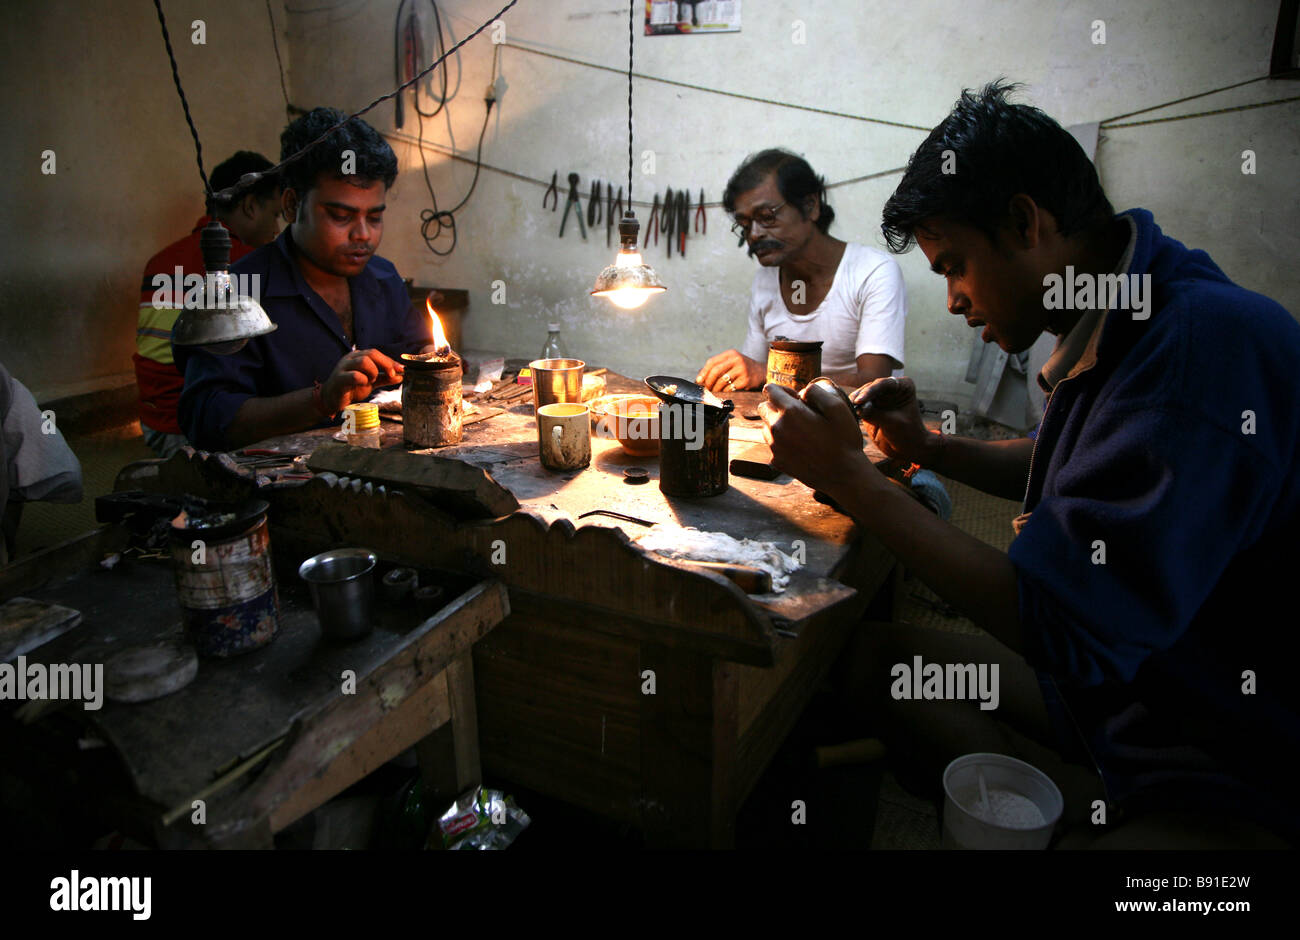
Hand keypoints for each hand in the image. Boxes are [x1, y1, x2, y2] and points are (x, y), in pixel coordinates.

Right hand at [321, 348, 403, 413]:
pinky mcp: (339, 379)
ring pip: (363, 361)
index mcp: (357, 357)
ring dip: (373, 372)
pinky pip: (354, 376)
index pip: (376, 353)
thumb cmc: (351, 388)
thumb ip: (384, 378)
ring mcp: (343, 367)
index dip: (390, 361)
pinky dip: (363, 380)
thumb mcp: (371, 382)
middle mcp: (350, 359)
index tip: (402, 370)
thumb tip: (401, 375)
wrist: (332, 399)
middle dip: (385, 364)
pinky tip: (363, 385)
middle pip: (371, 353)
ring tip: (371, 381)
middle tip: (391, 375)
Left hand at [696, 350, 764, 392]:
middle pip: (716, 371)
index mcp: (731, 354)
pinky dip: (724, 391)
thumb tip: (700, 377)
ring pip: (722, 381)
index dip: (703, 372)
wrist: (762, 372)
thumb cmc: (743, 368)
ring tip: (714, 391)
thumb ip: (718, 366)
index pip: (712, 362)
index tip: (699, 380)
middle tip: (706, 388)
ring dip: (715, 388)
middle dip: (708, 381)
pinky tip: (724, 392)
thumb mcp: (732, 362)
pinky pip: (730, 388)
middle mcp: (737, 360)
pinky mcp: (746, 380)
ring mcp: (742, 370)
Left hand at [758, 382, 873, 499]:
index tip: (797, 397)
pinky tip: (800, 445)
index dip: (783, 390)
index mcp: (791, 412)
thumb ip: (816, 391)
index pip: (770, 390)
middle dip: (777, 406)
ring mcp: (775, 447)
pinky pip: (772, 444)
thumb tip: (802, 392)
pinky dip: (781, 441)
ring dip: (778, 424)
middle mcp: (777, 428)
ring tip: (800, 430)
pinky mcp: (777, 461)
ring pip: (766, 426)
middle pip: (764, 408)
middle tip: (799, 413)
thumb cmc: (843, 441)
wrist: (843, 476)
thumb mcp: (838, 408)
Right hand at [848, 376, 933, 463]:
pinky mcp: (870, 408)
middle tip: (853, 406)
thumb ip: (876, 414)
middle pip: (870, 387)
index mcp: (902, 386)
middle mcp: (889, 389)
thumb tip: (858, 408)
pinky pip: (859, 406)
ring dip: (855, 402)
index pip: (884, 384)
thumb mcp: (894, 423)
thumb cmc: (908, 434)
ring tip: (850, 410)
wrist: (908, 448)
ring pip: (862, 395)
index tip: (860, 401)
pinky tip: (848, 413)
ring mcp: (879, 398)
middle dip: (861, 396)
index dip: (870, 391)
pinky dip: (853, 409)